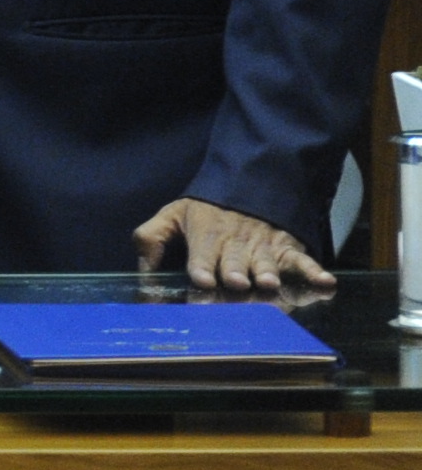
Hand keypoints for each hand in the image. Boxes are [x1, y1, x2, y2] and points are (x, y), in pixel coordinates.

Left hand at [134, 196, 329, 296]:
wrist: (248, 185)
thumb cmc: (205, 209)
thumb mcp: (172, 215)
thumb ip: (151, 238)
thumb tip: (142, 266)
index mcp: (206, 235)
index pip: (202, 254)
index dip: (203, 266)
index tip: (203, 280)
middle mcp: (236, 244)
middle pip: (235, 261)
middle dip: (235, 272)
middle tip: (237, 284)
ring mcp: (264, 247)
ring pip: (267, 262)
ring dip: (268, 272)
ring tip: (269, 284)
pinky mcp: (287, 248)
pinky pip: (302, 261)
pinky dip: (314, 272)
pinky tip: (326, 283)